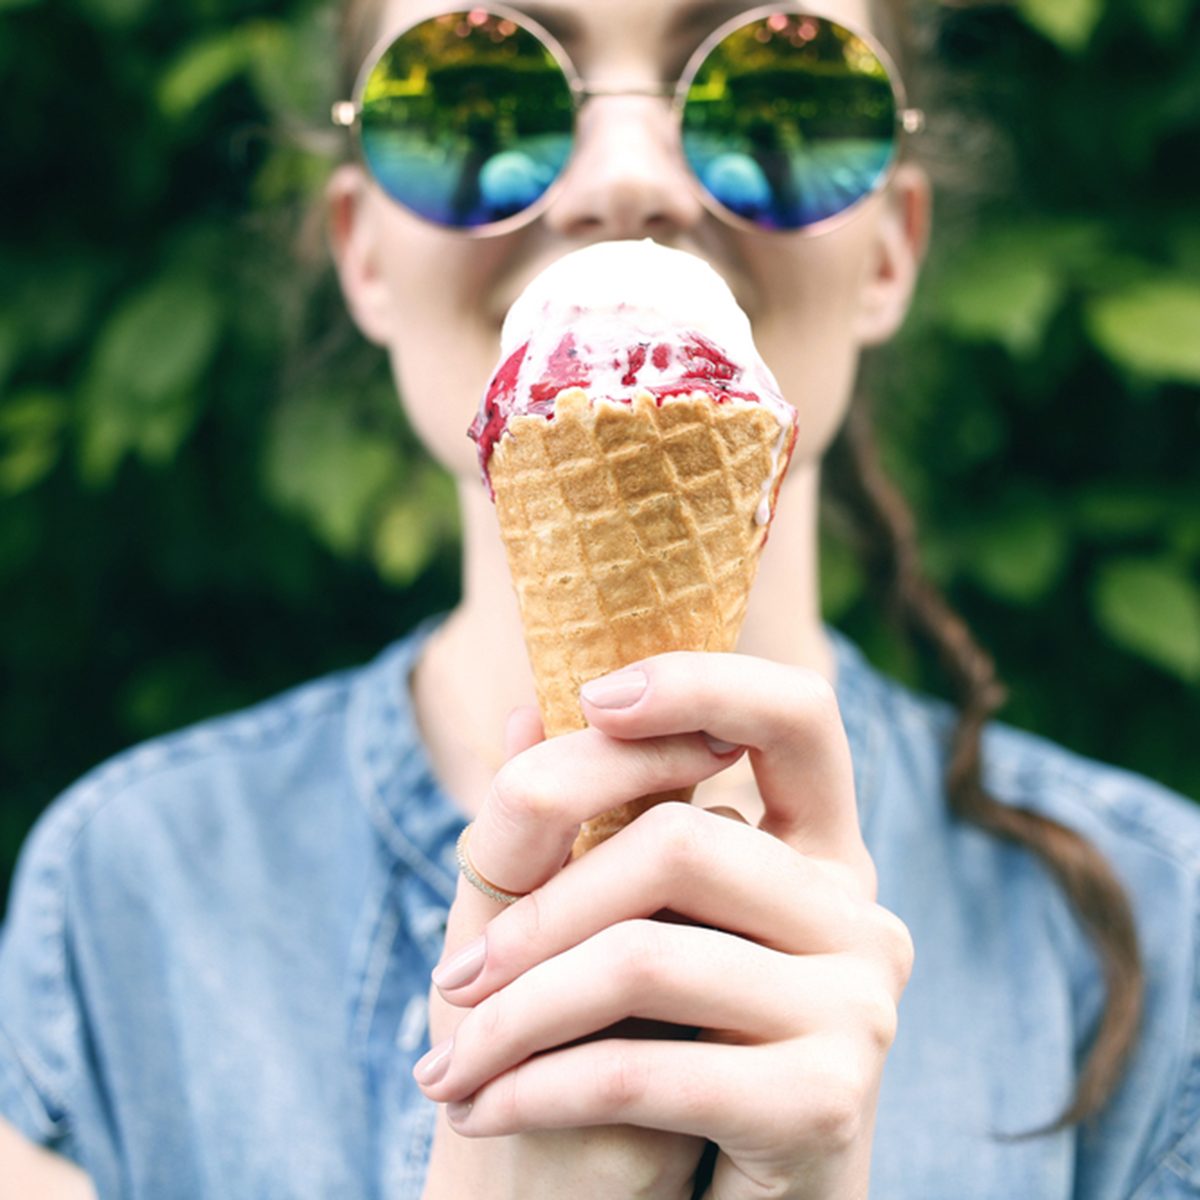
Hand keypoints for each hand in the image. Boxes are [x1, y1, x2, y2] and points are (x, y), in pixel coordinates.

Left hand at [417, 653, 913, 1199]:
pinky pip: (641, 1071)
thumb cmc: (659, 1054)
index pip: (798, 714)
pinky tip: (481, 1110)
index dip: (703, 681)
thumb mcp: (620, 933)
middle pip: (677, 841)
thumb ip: (583, 826)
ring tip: (447, 1064)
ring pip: (642, 959)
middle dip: (538, 913)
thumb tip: (518, 712)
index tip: (591, 699)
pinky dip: (535, 1089)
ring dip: (511, 1019)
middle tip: (454, 979)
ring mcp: (858, 1002)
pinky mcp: (828, 1100)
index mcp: (818, 852)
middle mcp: (857, 912)